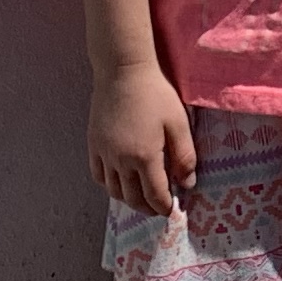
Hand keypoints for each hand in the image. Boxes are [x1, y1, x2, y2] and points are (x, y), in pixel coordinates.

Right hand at [91, 66, 199, 216]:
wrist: (123, 71)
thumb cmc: (155, 93)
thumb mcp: (178, 122)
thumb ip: (184, 156)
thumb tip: (187, 184)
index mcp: (144, 157)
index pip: (155, 195)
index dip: (164, 206)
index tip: (171, 210)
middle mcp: (121, 161)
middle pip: (132, 198)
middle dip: (147, 208)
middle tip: (157, 208)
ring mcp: (104, 154)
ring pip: (113, 190)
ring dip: (128, 199)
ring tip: (140, 197)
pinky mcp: (93, 144)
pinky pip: (98, 175)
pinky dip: (108, 185)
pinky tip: (118, 182)